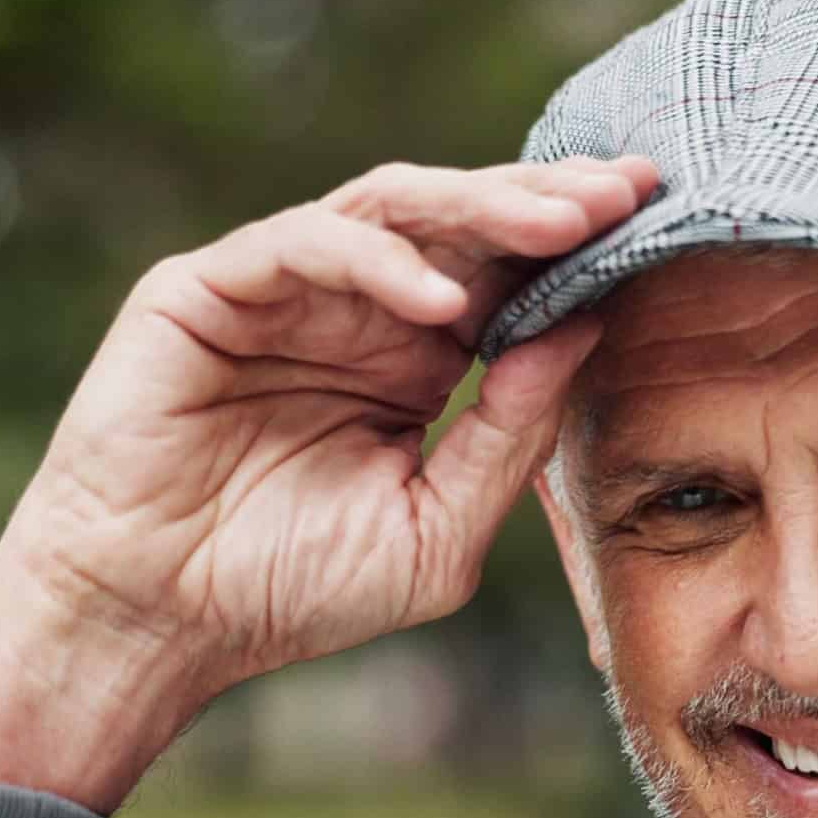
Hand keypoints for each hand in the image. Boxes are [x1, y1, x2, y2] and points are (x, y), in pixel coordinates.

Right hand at [0, 157, 659, 809]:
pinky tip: (442, 302)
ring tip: (560, 224)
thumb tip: (590, 325)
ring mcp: (282, 292)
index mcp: (414, 361)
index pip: (508, 278)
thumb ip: (509, 435)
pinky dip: (375, 264)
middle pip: (463, 226)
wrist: (158, 625)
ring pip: (392, 213)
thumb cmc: (290, 590)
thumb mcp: (438, 528)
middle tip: (625, 193)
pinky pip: (304, 246)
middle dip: (547, 203)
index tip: (658, 220)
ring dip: (481, 212)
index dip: (578, 247)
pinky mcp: (207, 290)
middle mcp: (354, 312)